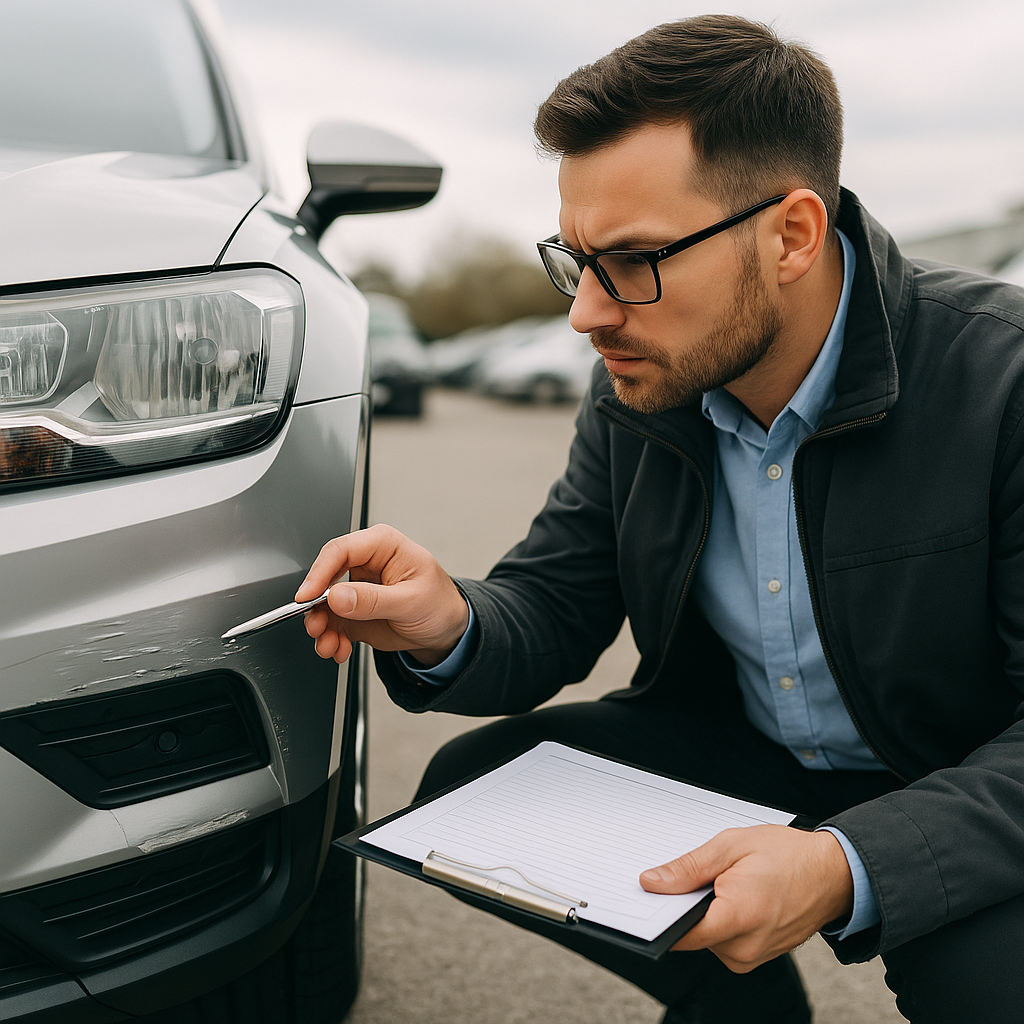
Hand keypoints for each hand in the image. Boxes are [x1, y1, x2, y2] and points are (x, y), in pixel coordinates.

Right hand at [295, 524, 469, 665]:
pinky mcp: (352, 612)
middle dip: (316, 606)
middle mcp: (364, 563)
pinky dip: (330, 639)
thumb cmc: (439, 603)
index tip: (308, 596)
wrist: (447, 631)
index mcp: (382, 545)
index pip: (340, 551)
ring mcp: (356, 589)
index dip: (319, 573)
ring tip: (330, 645)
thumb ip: (373, 600)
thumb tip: (338, 597)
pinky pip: (331, 624)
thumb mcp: (411, 601)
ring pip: (323, 604)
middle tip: (316, 626)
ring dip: (321, 627)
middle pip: (325, 577)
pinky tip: (339, 649)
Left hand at [639, 825, 853, 972]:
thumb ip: (688, 868)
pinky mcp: (755, 957)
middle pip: (691, 934)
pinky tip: (731, 896)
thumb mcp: (731, 846)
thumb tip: (651, 883)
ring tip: (722, 883)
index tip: (646, 897)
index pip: (681, 932)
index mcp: (739, 916)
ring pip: (705, 938)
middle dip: (684, 906)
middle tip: (694, 876)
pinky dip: (719, 920)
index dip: (659, 915)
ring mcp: (752, 957)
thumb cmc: (788, 855)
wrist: (832, 874)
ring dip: (704, 912)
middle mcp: (745, 947)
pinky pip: (722, 942)